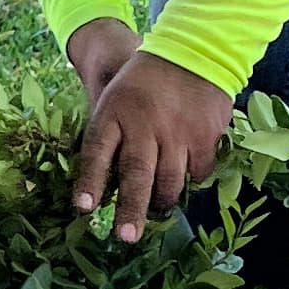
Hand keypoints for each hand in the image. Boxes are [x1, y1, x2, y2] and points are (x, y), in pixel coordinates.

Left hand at [70, 40, 234, 240]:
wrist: (193, 50)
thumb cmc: (144, 84)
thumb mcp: (115, 99)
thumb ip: (108, 138)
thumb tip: (101, 188)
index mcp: (114, 112)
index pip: (97, 150)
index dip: (89, 181)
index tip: (83, 208)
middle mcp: (144, 123)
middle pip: (135, 173)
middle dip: (130, 209)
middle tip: (127, 237)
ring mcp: (177, 130)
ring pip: (169, 181)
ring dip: (162, 201)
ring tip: (156, 208)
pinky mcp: (205, 135)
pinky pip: (198, 172)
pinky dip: (191, 179)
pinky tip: (185, 174)